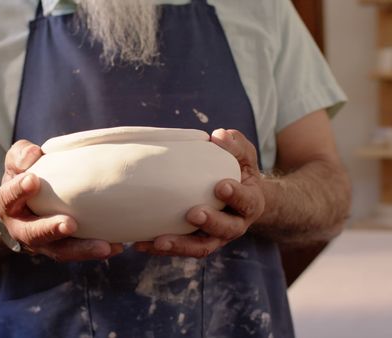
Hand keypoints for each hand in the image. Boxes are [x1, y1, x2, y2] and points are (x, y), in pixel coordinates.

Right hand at [0, 140, 123, 261]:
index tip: (33, 179)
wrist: (25, 206)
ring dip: (81, 249)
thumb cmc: (24, 177)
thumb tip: (33, 154)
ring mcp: (43, 244)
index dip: (19, 190)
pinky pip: (78, 253)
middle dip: (51, 230)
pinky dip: (96, 250)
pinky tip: (117, 246)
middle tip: (69, 224)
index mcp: (8, 206)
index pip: (8, 198)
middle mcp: (21, 230)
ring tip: (104, 246)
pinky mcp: (62, 249)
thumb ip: (21, 155)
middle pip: (32, 234)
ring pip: (60, 251)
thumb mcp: (17, 163)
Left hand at [134, 129, 264, 257]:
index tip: (220, 185)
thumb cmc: (238, 172)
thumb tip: (219, 135)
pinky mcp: (195, 242)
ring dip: (181, 245)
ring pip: (201, 247)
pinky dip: (161, 248)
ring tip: (160, 241)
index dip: (236, 195)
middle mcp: (235, 225)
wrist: (239, 199)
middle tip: (194, 213)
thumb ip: (236, 146)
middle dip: (211, 223)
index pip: (247, 201)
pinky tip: (141, 244)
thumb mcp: (244, 157)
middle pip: (226, 230)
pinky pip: (180, 249)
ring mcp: (215, 237)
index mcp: (250, 203)